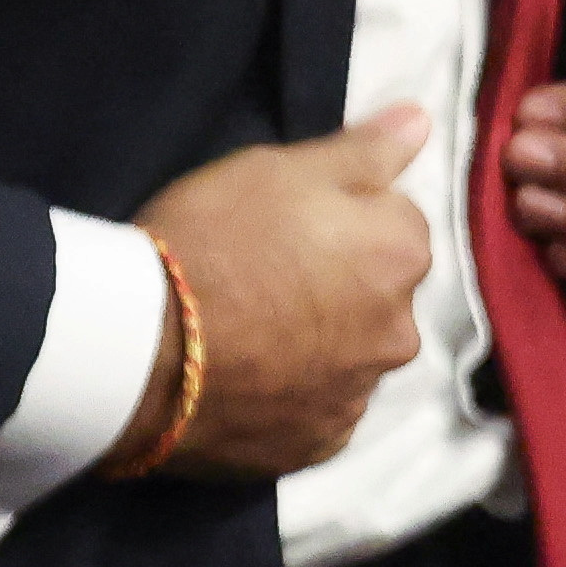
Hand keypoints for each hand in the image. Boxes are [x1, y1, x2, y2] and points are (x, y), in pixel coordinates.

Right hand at [130, 106, 434, 482]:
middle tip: (262, 278)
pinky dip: (295, 396)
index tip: (288, 227)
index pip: (397, 224)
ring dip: (322, 344)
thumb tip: (424, 120)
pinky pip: (320, 409)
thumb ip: (365, 150)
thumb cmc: (213, 238)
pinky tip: (249, 381)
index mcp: (402, 254)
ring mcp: (360, 394)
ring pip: (353, 355)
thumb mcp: (282, 168)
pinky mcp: (318, 445)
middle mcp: (401, 331)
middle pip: (381, 295)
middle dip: (342, 285)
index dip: (343, 220)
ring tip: (250, 334)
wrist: (141, 349)